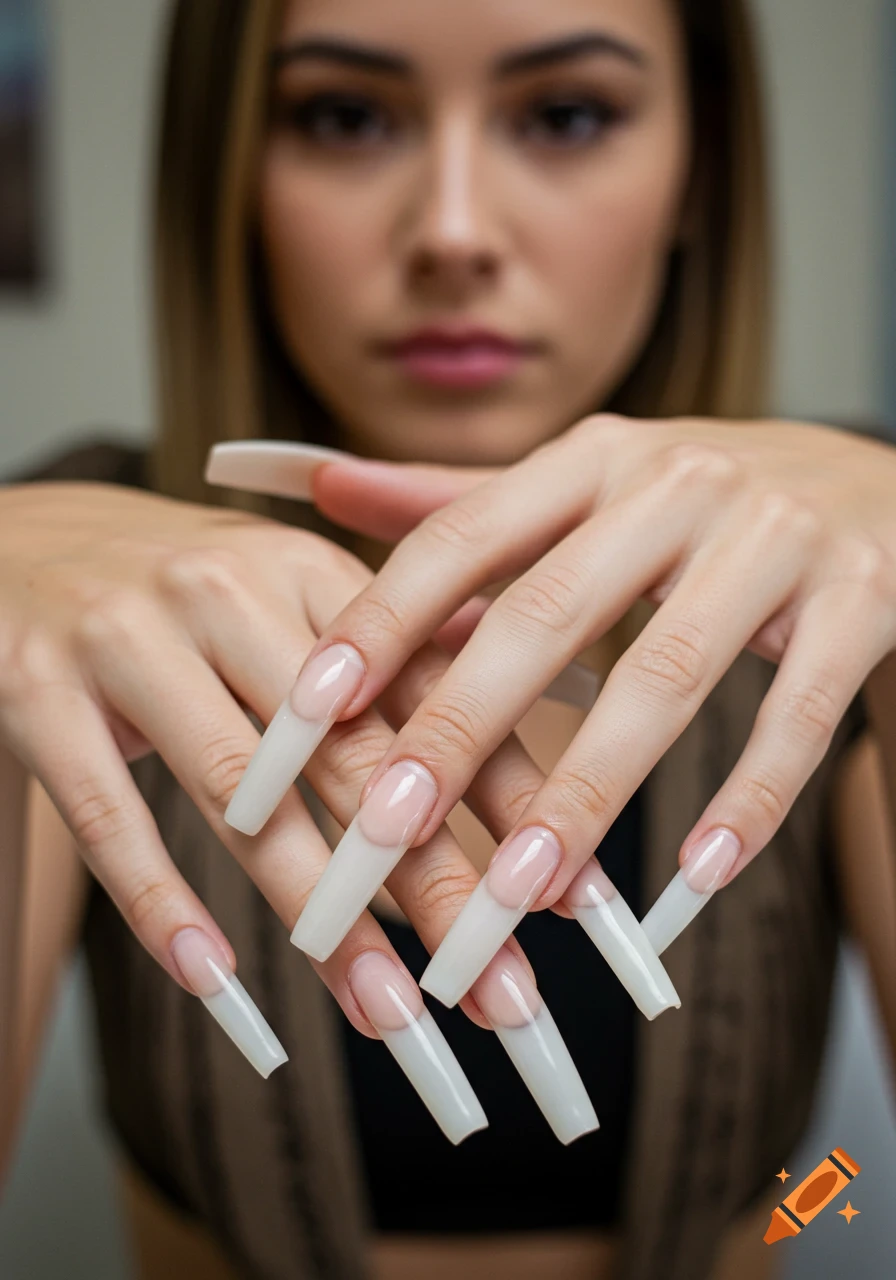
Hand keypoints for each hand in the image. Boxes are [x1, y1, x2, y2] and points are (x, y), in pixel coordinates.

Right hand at [1, 478, 604, 1140]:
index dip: (509, 798)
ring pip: (242, 799)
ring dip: (321, 918)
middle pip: (351, 758)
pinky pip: (108, 813)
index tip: (575, 898)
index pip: (430, 695)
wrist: (24, 543)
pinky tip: (216, 980)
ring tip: (389, 1013)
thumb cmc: (187, 594)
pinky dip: (162, 902)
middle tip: (505, 989)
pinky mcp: (41, 691)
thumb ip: (404, 661)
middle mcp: (228, 594)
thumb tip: (543, 737)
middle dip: (437, 883)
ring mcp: (130, 640)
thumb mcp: (295, 600)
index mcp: (311, 573)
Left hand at [230, 417, 895, 1003]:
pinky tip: (692, 879)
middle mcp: (675, 486)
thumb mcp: (582, 480)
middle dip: (456, 731)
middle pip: (546, 616)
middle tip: (383, 834)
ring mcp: (773, 540)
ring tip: (516, 893)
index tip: (305, 713)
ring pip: (664, 677)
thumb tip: (318, 485)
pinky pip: (797, 713)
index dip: (381, 623)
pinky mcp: (861, 598)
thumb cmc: (699, 504)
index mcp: (591, 459)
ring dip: (584, 794)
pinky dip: (746, 800)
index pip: (462, 537)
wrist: (876, 480)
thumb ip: (455, 499)